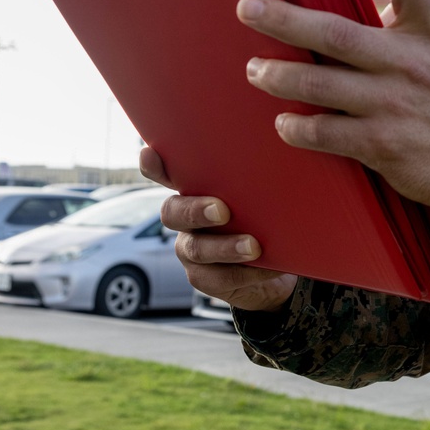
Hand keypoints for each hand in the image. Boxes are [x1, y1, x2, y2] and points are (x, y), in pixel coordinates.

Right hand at [139, 147, 297, 312]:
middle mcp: (186, 219)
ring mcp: (192, 249)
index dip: (154, 166)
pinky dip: (246, 273)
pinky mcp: (204, 278)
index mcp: (196, 191)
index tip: (149, 154)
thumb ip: (257, 181)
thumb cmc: (265, 220)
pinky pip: (219, 278)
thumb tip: (280, 152)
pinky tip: (270, 266)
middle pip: (172, 212)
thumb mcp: (262, 197)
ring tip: (253, 247)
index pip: (166, 174)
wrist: (276, 267)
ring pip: (196, 249)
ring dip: (225, 247)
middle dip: (195, 211)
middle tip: (222, 211)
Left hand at [237, 0, 429, 218]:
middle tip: (246, 8)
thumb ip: (408, 27)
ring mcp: (395, 105)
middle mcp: (412, 64)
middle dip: (284, 19)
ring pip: (321, 84)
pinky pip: (326, 133)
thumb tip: (363, 2)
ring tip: (255, 70)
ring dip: (279, 75)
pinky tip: (284, 123)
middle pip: (337, 34)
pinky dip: (298, 128)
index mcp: (429, 34)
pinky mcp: (384, 146)